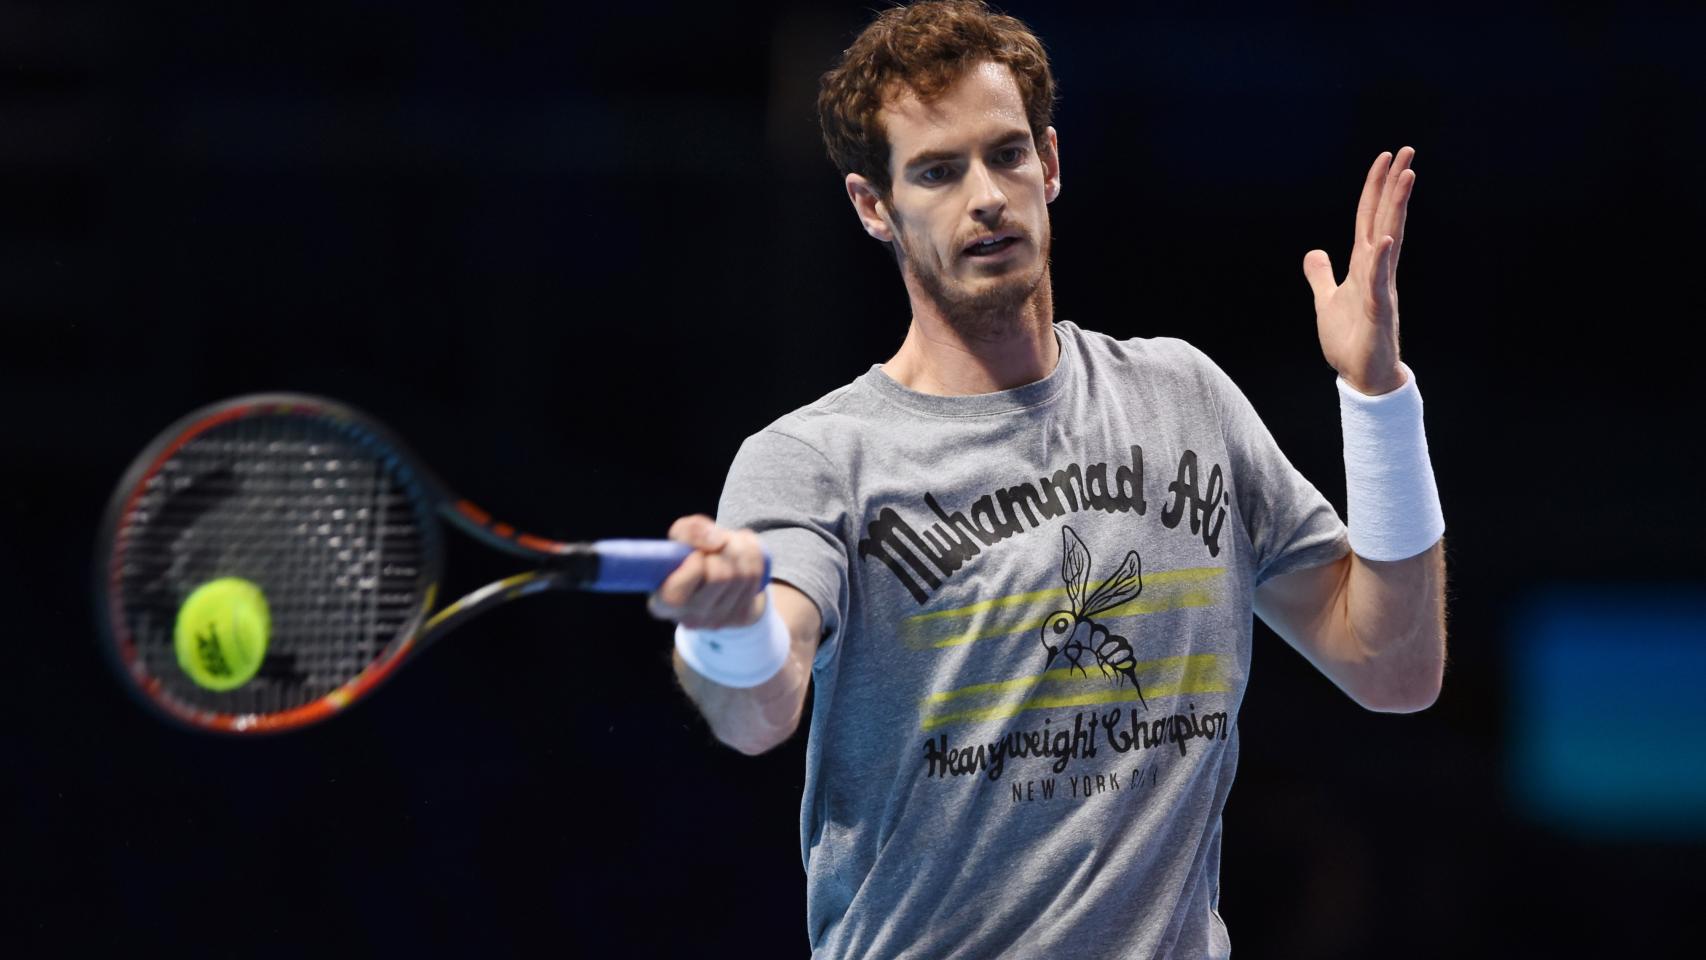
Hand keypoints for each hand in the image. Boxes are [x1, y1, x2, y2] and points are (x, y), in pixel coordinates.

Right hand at [647, 515, 767, 628]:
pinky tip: (744, 551)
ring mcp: (718, 619)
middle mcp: (690, 617)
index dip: (696, 557)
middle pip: (720, 575)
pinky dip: (753, 553)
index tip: (697, 552)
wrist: (717, 581)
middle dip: (723, 547)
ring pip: (743, 573)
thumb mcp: (680, 538)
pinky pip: (756, 575)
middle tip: (718, 542)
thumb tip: (716, 541)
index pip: (684, 582)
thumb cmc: (691, 557)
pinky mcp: (742, 616)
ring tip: (730, 542)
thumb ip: (689, 531)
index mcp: (664, 603)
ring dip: (740, 547)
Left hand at [1302, 147, 1415, 395]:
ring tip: (1406, 176)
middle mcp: (1378, 269)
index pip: (1369, 218)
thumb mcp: (1327, 301)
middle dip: (1393, 184)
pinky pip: (1379, 282)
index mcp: (1365, 265)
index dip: (1375, 188)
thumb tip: (1314, 252)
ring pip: (1389, 239)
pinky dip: (1382, 260)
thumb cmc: (1350, 340)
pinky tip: (1385, 239)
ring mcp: (1381, 287)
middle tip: (1407, 150)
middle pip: (1385, 218)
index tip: (1385, 158)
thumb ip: (1322, 275)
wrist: (1362, 376)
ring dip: (1396, 209)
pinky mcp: (1378, 311)